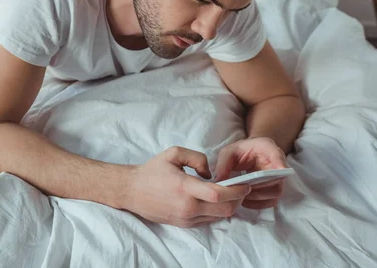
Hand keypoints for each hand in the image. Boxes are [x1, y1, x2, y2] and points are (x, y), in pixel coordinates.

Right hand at [125, 147, 250, 227]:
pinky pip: (208, 220)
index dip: (236, 190)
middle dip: (238, 199)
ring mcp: (186, 217)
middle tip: (242, 189)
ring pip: (218, 217)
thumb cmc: (152, 170)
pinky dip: (217, 211)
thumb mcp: (173, 153)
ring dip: (229, 206)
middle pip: (224, 209)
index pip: (218, 194)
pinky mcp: (184, 224)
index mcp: (184, 187)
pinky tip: (215, 201)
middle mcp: (187, 206)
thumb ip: (197, 158)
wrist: (132, 190)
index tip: (245, 184)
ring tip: (230, 194)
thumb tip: (210, 173)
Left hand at [214, 137, 287, 209]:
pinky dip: (258, 204)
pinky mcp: (274, 189)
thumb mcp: (229, 152)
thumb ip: (223, 164)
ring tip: (240, 197)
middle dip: (258, 187)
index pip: (277, 154)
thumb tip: (220, 181)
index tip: (280, 169)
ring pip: (275, 192)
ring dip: (257, 197)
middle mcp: (277, 164)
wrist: (249, 153)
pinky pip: (271, 201)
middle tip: (241, 190)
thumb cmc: (240, 151)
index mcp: (267, 148)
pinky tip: (244, 201)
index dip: (280, 162)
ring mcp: (278, 178)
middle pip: (277, 179)